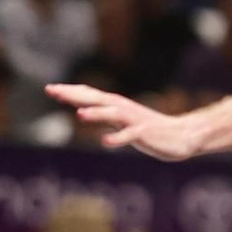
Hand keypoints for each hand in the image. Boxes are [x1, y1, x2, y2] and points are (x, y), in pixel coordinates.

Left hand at [47, 82, 201, 159]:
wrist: (182, 136)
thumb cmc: (150, 129)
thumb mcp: (122, 121)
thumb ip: (104, 115)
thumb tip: (81, 109)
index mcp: (117, 106)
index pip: (89, 94)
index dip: (70, 91)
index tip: (49, 89)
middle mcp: (124, 109)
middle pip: (96, 99)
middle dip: (75, 95)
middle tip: (54, 91)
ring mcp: (135, 120)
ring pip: (114, 114)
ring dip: (98, 113)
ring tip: (80, 114)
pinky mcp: (145, 133)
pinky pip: (130, 135)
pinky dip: (118, 138)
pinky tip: (106, 142)